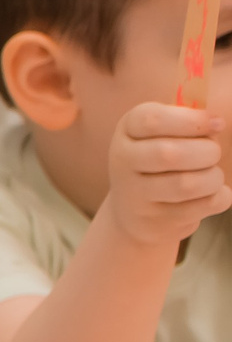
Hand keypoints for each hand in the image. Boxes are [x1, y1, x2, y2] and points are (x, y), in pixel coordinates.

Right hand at [103, 101, 229, 246]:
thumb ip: (188, 123)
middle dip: (207, 151)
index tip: (217, 123)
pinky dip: (219, 197)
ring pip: (188, 184)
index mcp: (127, 130)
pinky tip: (208, 194)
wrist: (134, 211)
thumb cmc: (160, 161)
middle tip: (212, 152)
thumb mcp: (163, 133)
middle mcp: (123, 160)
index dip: (191, 120)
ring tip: (211, 175)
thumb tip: (216, 123)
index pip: (152, 120)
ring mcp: (135, 194)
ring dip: (214, 177)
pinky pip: (204, 205)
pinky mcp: (155, 221)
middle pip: (170, 154)